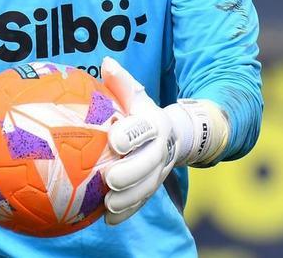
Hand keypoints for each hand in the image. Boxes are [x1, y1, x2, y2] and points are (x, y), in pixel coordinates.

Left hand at [101, 57, 229, 224]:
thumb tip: (106, 62)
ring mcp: (160, 171)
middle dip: (132, 173)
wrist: (176, 135)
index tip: (114, 141)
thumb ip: (122, 83)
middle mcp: (161, 149)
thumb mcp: (136, 96)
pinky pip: (143, 202)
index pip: (145, 129)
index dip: (131, 135)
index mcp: (155, 124)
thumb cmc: (143, 113)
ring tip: (108, 205)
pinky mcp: (153, 187)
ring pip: (149, 187)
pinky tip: (108, 219)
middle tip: (110, 180)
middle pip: (150, 162)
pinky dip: (127, 212)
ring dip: (129, 198)